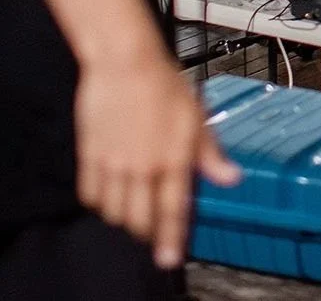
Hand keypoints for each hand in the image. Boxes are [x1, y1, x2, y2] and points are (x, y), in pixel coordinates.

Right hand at [76, 46, 240, 268]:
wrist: (125, 60)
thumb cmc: (163, 81)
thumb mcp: (196, 115)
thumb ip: (210, 152)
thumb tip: (230, 178)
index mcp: (172, 157)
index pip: (172, 210)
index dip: (171, 238)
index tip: (169, 259)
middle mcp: (142, 165)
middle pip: (139, 218)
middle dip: (146, 231)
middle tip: (152, 232)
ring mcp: (114, 162)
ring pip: (114, 211)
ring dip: (123, 218)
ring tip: (132, 213)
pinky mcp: (90, 155)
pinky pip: (90, 194)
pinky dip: (99, 203)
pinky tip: (108, 196)